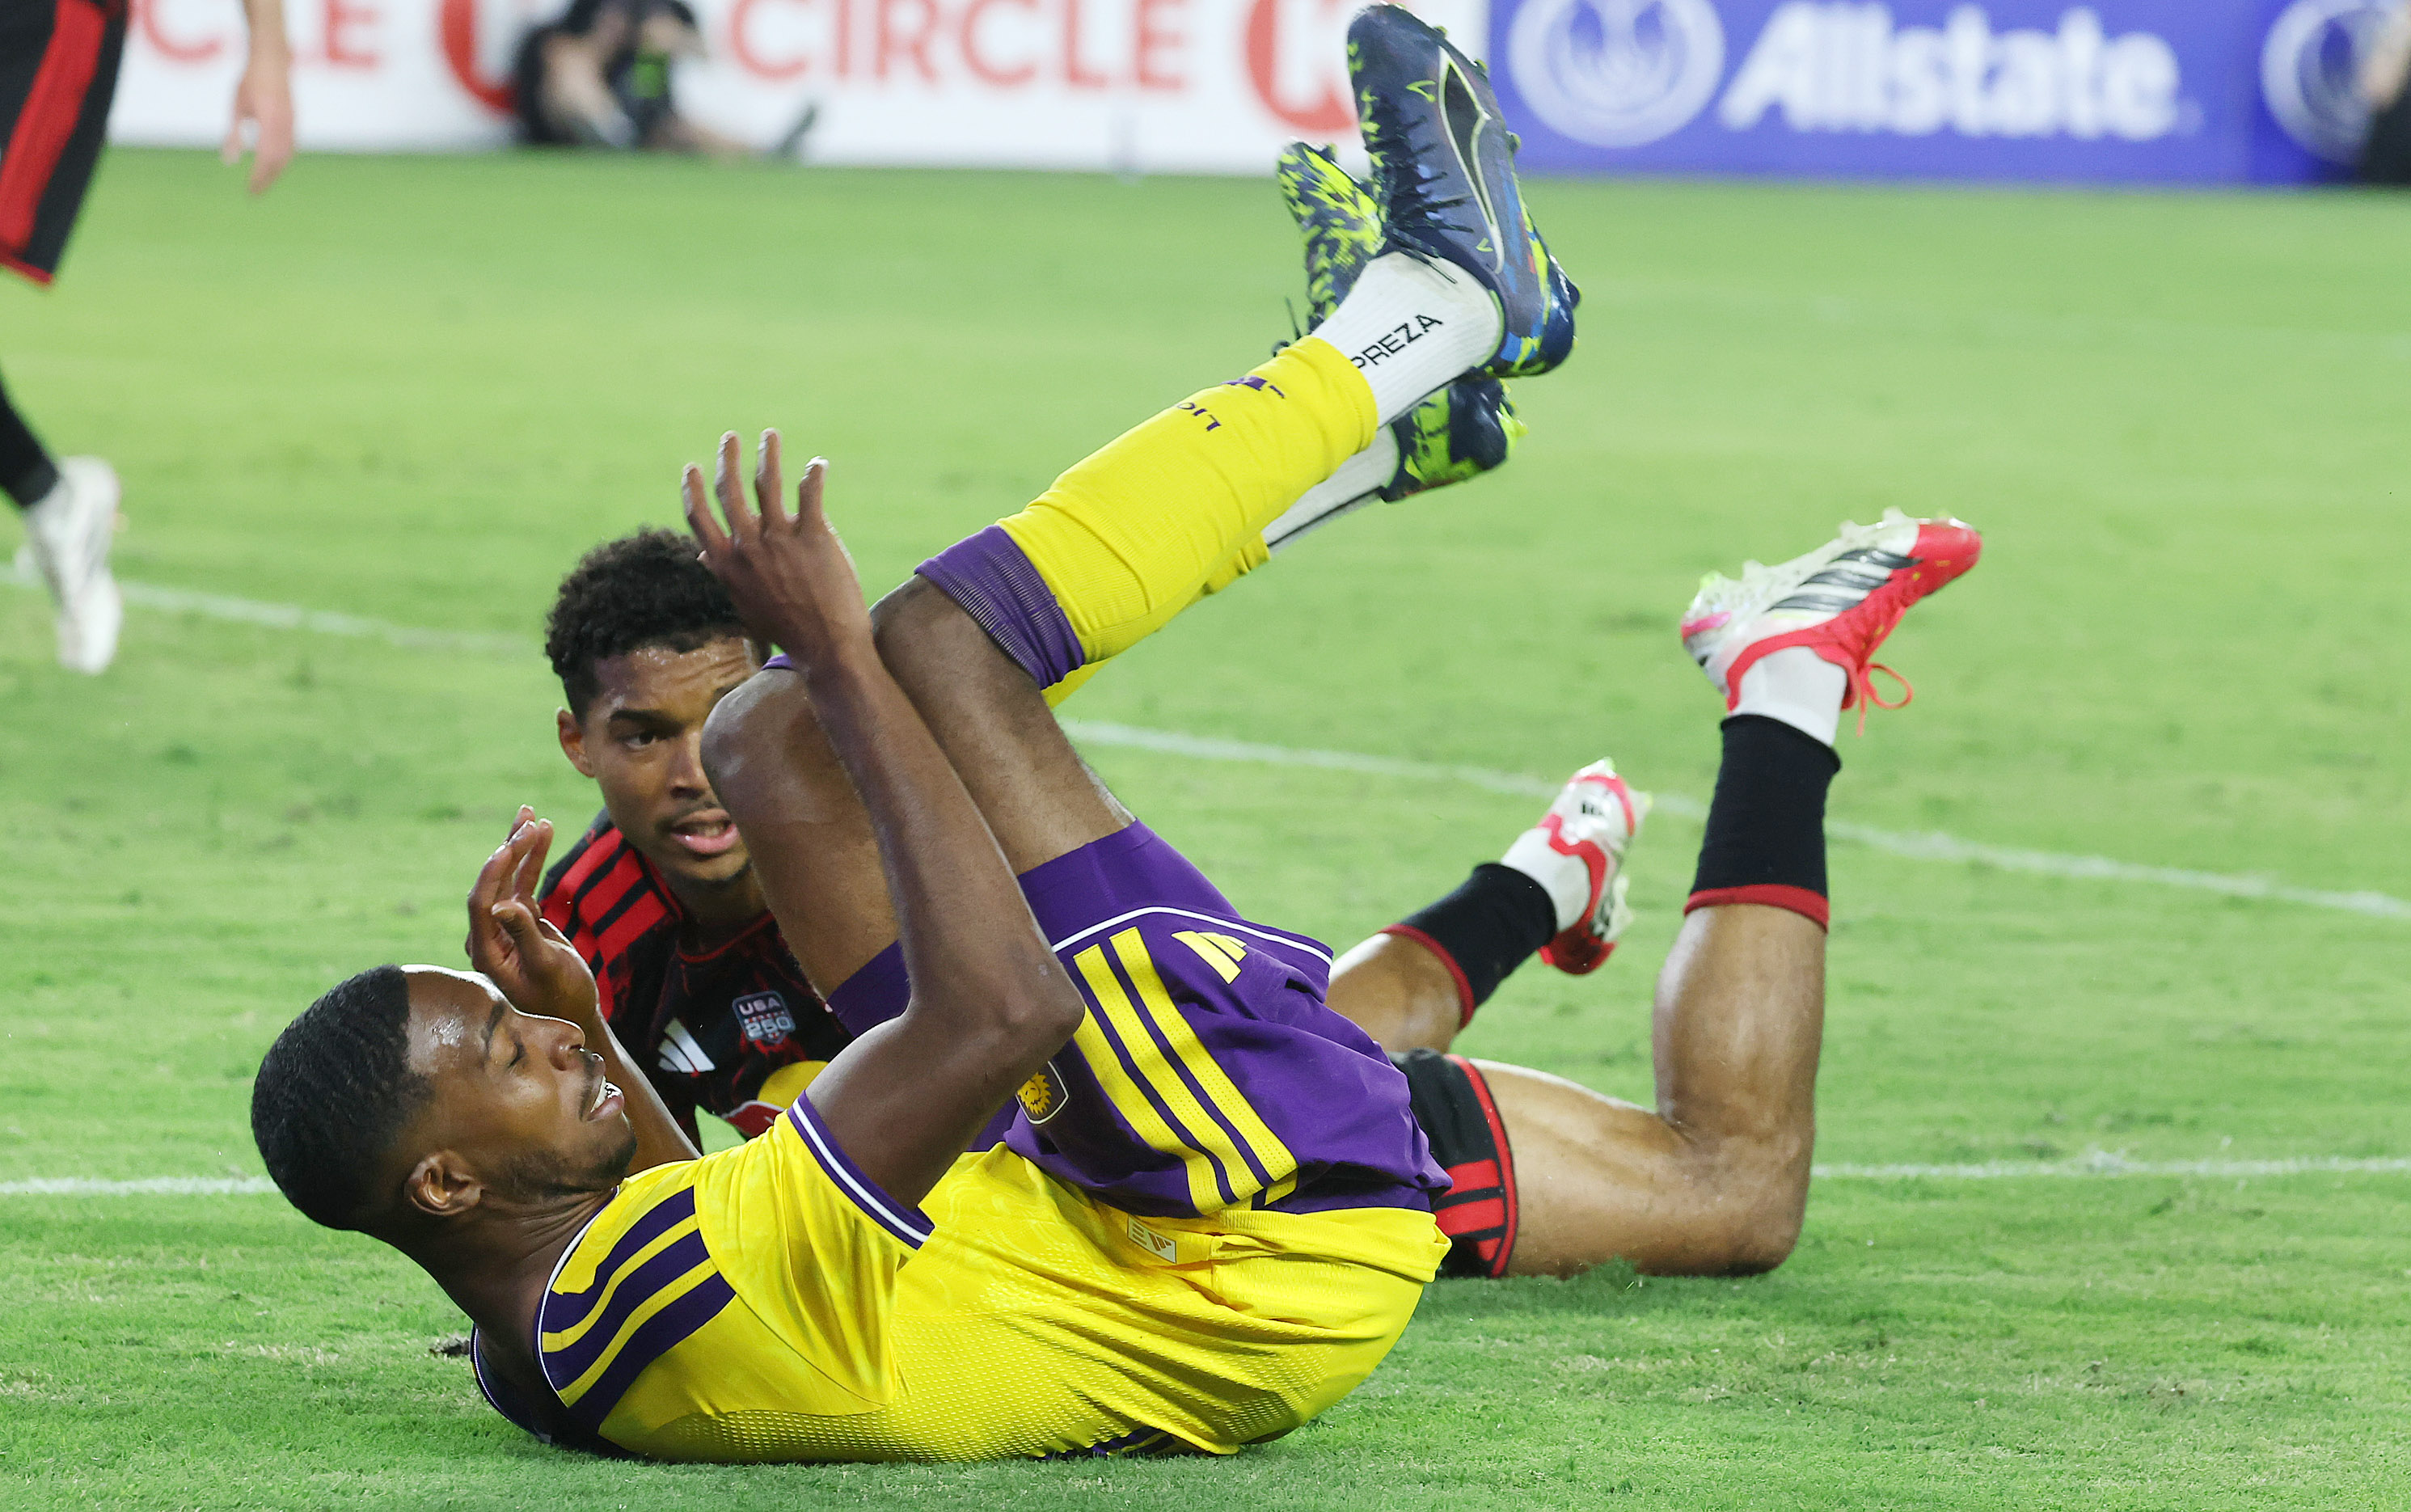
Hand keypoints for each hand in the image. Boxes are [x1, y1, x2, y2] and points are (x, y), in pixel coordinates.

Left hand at [224, 43, 293, 194]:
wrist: (273, 61)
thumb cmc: (251, 81)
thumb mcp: (237, 107)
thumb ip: (234, 134)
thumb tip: (228, 161)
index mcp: (270, 122)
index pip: (265, 158)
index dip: (259, 176)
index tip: (250, 190)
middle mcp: (285, 126)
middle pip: (279, 162)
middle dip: (267, 179)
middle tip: (255, 193)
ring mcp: (292, 125)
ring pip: (287, 156)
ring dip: (275, 172)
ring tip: (264, 182)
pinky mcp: (294, 123)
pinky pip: (291, 148)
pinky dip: (282, 161)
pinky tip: (274, 166)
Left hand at [464, 806, 599, 1028]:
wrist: (576, 1014)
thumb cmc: (562, 998)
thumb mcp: (546, 968)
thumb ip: (525, 935)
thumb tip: (501, 906)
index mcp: (486, 952)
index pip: (481, 904)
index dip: (492, 873)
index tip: (510, 846)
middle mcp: (489, 936)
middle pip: (493, 884)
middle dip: (509, 849)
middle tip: (528, 819)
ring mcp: (505, 927)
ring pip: (509, 879)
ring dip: (521, 847)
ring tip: (534, 816)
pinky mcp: (522, 921)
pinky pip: (525, 884)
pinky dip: (533, 861)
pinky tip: (544, 835)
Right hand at [683, 430, 872, 676]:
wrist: (827, 647)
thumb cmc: (786, 627)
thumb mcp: (744, 602)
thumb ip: (724, 573)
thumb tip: (704, 553)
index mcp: (728, 564)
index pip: (699, 518)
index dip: (691, 489)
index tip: (691, 467)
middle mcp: (749, 547)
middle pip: (729, 491)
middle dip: (726, 459)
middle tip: (730, 437)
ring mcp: (781, 540)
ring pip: (767, 483)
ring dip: (767, 454)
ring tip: (770, 435)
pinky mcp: (815, 537)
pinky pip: (810, 493)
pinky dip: (813, 474)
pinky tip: (817, 464)